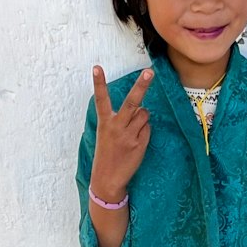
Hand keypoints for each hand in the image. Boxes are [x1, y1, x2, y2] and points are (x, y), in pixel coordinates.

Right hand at [90, 65, 153, 196]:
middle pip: (132, 102)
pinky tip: (136, 141)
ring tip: (133, 129)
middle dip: (141, 85)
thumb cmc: (107, 153)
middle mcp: (116, 127)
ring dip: (142, 116)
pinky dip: (145, 130)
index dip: (99, 83)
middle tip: (150, 71)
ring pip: (144, 114)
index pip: (101, 99)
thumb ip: (121, 119)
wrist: (108, 179)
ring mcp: (129, 135)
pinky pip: (147, 128)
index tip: (96, 67)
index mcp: (104, 122)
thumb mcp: (107, 134)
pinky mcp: (140, 143)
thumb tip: (140, 108)